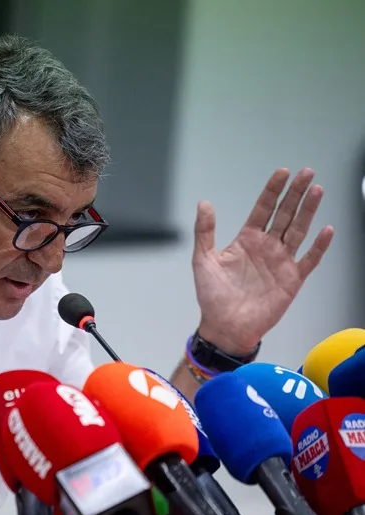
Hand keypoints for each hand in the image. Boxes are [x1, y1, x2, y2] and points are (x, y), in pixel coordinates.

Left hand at [192, 168, 333, 354]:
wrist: (225, 326)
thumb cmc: (212, 296)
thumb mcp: (203, 260)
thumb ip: (204, 232)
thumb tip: (204, 203)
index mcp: (246, 240)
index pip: (263, 209)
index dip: (272, 191)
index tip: (282, 173)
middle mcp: (266, 247)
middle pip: (285, 214)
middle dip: (295, 193)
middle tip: (307, 172)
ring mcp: (281, 262)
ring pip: (299, 230)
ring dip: (308, 211)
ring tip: (317, 190)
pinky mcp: (292, 279)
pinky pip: (309, 260)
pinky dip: (319, 246)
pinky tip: (326, 230)